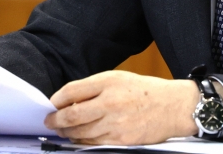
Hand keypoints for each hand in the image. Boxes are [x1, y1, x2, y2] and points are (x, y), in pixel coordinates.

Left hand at [44, 71, 198, 144]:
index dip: (56, 99)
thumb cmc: (144, 90)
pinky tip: (78, 139)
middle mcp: (110, 102)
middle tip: (49, 121)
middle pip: (72, 115)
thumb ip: (94, 87)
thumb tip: (69, 100)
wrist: (172, 106)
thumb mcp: (118, 78)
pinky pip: (93, 144)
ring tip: (62, 130)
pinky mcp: (121, 140)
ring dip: (66, 133)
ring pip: (80, 133)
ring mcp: (115, 123)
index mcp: (108, 82)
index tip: (51, 104)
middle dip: (55, 120)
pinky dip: (82, 142)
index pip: (71, 91)